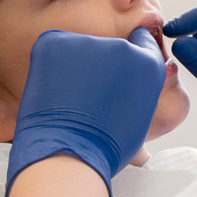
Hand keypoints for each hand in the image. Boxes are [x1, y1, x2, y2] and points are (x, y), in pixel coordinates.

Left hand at [6, 28, 166, 196]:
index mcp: (146, 64)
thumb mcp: (139, 118)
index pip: (142, 42)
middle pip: (109, 48)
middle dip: (100, 66)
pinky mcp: (54, 43)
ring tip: (68, 98)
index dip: (130, 55)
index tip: (119, 66)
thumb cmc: (105, 148)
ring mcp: (86, 43)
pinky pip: (52, 48)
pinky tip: (52, 90)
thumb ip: (138, 90)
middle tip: (89, 97)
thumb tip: (133, 85)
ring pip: (80, 49)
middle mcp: (121, 46)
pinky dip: (50, 65)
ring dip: (74, 66)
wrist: (68, 154)